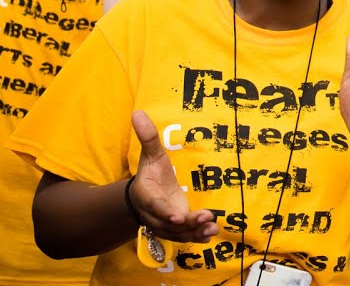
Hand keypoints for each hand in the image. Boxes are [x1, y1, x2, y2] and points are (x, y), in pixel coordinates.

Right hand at [130, 111, 217, 242]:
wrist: (144, 196)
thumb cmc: (151, 173)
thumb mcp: (151, 155)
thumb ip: (148, 137)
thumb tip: (138, 112)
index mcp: (146, 196)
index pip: (154, 206)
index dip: (164, 212)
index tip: (177, 216)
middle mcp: (154, 214)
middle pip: (169, 223)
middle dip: (187, 223)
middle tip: (205, 218)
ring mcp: (165, 224)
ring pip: (178, 233)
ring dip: (195, 232)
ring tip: (211, 227)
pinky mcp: (175, 229)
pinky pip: (185, 237)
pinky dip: (197, 237)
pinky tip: (211, 232)